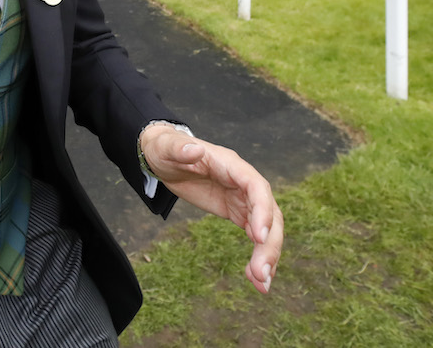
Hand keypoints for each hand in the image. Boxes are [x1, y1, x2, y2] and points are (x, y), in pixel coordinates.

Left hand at [140, 125, 282, 293]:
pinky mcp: (236, 212)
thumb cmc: (165, 148)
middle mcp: (244, 182)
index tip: (258, 237)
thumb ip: (179, 148)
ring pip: (266, 228)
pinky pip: (255, 235)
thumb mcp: (166, 148)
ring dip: (268, 256)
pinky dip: (259, 256)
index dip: (262, 211)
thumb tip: (194, 149)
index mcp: (231, 165)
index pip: (256, 187)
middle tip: (261, 273)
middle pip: (268, 213)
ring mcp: (243, 198)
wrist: (163, 156)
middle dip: (269, 243)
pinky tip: (257, 279)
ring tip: (262, 284)